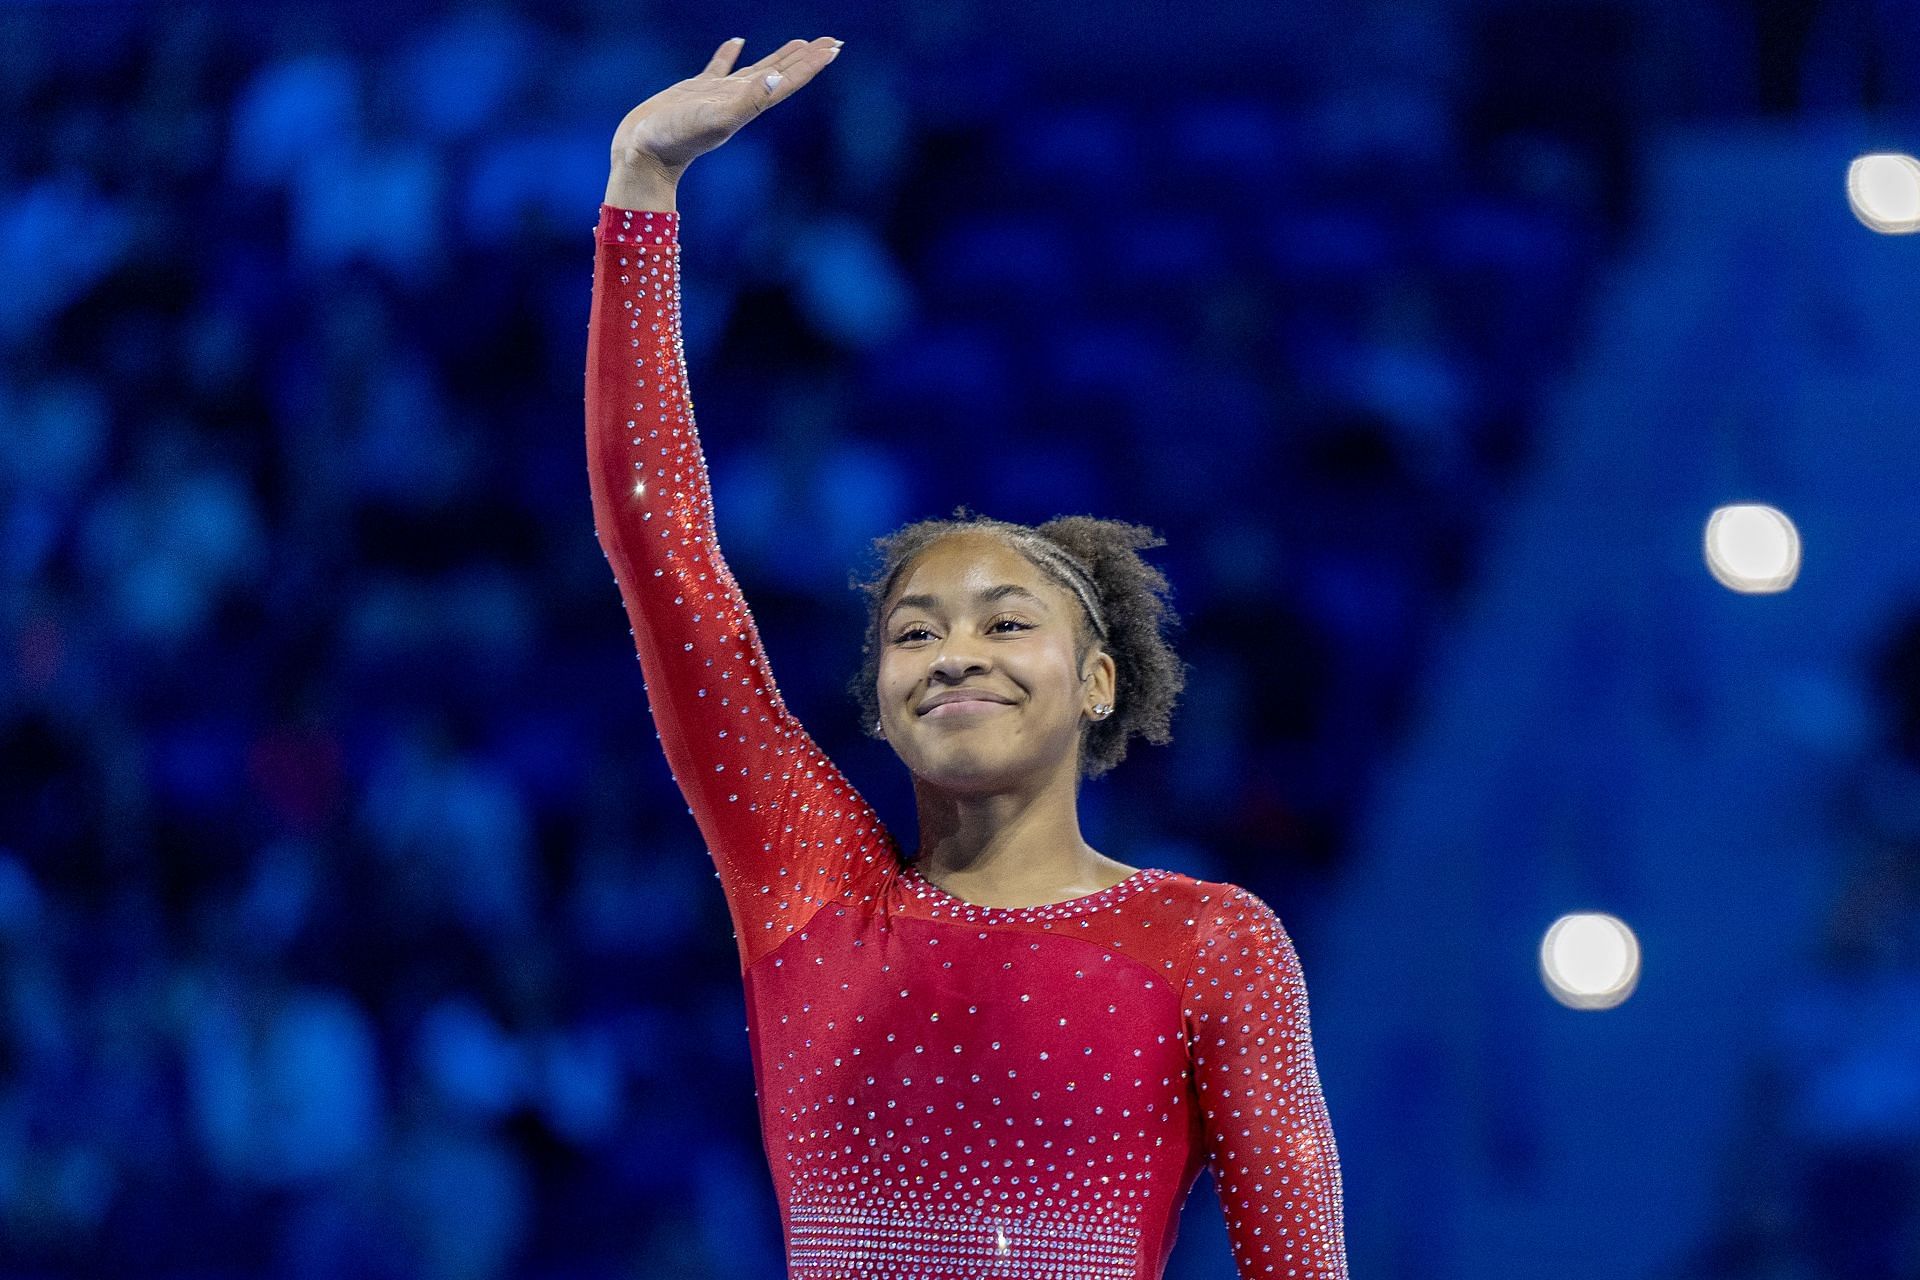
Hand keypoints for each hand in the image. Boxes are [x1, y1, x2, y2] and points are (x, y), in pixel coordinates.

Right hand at [610, 36, 842, 182]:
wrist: (642, 155)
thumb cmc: (676, 139)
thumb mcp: (715, 118)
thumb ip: (747, 100)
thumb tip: (775, 78)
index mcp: (748, 106)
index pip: (787, 82)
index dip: (811, 65)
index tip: (835, 48)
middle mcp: (739, 100)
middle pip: (781, 74)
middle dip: (806, 58)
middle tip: (832, 42)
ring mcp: (718, 96)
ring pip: (756, 70)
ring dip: (779, 56)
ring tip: (800, 42)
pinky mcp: (695, 91)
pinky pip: (718, 67)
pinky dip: (728, 53)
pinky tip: (736, 42)